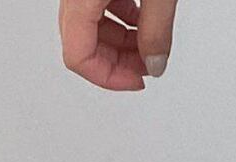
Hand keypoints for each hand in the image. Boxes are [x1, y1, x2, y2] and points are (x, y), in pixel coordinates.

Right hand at [59, 0, 177, 90]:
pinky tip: (140, 18)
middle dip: (118, 61)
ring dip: (120, 41)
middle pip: (82, 44)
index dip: (110, 77)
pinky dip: (119, 17)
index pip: (79, 56)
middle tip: (147, 65)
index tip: (137, 81)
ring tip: (148, 42)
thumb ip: (157, 28)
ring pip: (89, 25)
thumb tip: (156, 63)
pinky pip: (96, 4)